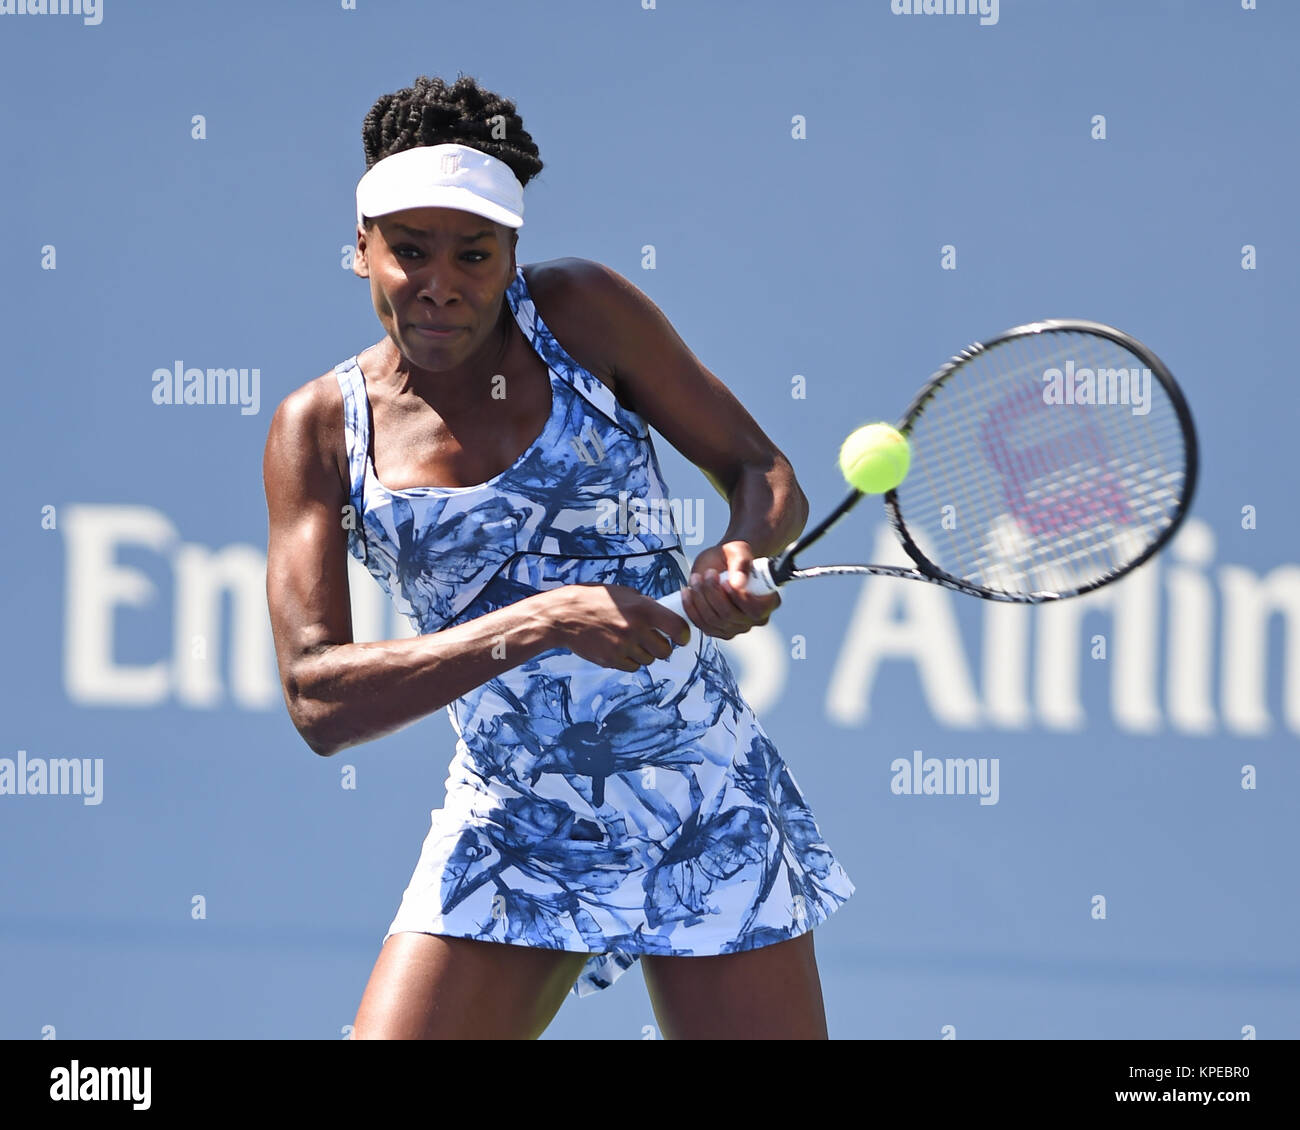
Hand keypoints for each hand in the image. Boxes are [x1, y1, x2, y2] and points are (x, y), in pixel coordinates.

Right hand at [549, 583, 692, 671]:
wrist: (564, 616)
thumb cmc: (594, 600)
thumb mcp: (624, 593)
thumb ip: (646, 605)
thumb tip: (665, 617)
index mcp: (643, 609)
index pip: (677, 628)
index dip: (683, 635)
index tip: (681, 638)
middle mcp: (635, 629)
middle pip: (665, 651)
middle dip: (661, 647)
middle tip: (652, 640)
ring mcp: (623, 646)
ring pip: (648, 661)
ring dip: (644, 654)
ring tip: (629, 641)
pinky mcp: (611, 660)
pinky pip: (632, 667)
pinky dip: (629, 661)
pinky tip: (618, 648)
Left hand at [680, 541, 779, 639]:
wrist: (723, 562)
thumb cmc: (734, 558)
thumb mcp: (740, 551)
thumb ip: (741, 564)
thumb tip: (739, 582)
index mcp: (769, 601)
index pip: (757, 610)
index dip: (740, 599)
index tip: (726, 582)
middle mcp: (754, 618)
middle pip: (730, 615)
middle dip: (714, 593)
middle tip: (708, 574)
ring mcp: (735, 626)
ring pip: (713, 620)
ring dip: (700, 598)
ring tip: (697, 579)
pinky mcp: (717, 628)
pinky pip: (701, 624)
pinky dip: (691, 608)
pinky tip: (688, 592)